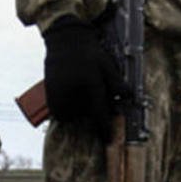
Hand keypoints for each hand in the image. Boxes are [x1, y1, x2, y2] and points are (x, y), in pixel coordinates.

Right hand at [43, 15, 125, 142]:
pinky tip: (72, 94)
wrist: (64, 41)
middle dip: (93, 109)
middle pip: (88, 115)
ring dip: (80, 110)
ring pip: (75, 115)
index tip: (109, 140)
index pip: (99, 113)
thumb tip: (130, 98)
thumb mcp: (107, 65)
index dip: (105, 129)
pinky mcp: (50, 98)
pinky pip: (62, 114)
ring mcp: (59, 96)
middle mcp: (73, 92)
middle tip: (92, 91)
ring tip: (81, 89)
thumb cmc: (89, 53)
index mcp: (89, 84)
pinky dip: (69, 109)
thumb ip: (117, 83)